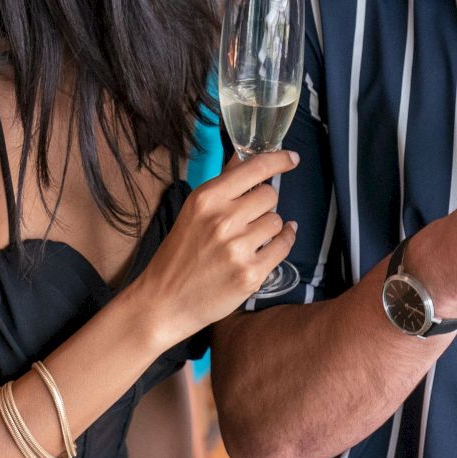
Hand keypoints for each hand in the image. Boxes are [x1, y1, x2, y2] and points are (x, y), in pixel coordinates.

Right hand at [128, 149, 298, 346]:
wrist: (164, 301)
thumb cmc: (179, 254)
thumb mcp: (194, 211)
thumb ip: (223, 185)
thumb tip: (245, 156)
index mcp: (207, 199)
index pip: (255, 168)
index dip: (279, 160)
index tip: (292, 158)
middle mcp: (223, 220)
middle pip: (270, 195)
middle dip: (264, 204)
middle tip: (248, 219)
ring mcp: (238, 248)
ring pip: (277, 221)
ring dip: (269, 228)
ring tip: (248, 240)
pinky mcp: (251, 274)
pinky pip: (283, 246)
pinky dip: (283, 243)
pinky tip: (273, 245)